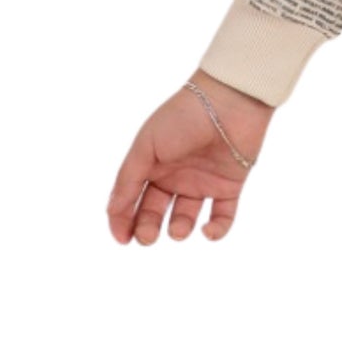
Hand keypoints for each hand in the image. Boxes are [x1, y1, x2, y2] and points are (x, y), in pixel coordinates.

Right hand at [105, 75, 275, 245]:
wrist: (228, 101)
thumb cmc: (182, 118)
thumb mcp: (146, 147)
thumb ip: (128, 180)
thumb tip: (112, 213)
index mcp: (151, 164)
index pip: (131, 199)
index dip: (123, 220)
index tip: (123, 240)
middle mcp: (174, 175)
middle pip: (155, 211)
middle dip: (148, 228)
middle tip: (148, 237)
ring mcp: (202, 182)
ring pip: (186, 217)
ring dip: (179, 229)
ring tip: (176, 230)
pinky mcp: (229, 186)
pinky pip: (223, 216)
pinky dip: (217, 230)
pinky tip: (207, 232)